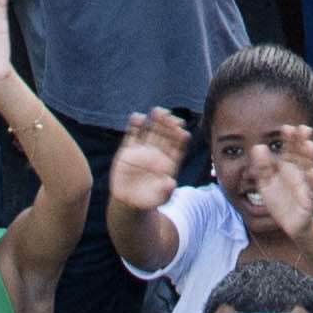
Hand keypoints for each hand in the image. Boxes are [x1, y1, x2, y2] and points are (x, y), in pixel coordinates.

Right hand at [101, 107, 189, 229]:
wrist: (130, 201)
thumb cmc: (149, 199)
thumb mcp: (159, 198)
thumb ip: (166, 191)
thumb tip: (171, 184)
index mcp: (170, 161)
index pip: (178, 146)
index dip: (181, 138)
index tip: (183, 132)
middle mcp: (158, 152)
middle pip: (166, 134)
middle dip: (169, 124)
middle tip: (171, 116)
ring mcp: (143, 149)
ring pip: (151, 130)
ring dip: (155, 120)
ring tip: (157, 111)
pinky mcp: (128, 149)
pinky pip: (132, 134)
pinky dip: (134, 125)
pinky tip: (137, 117)